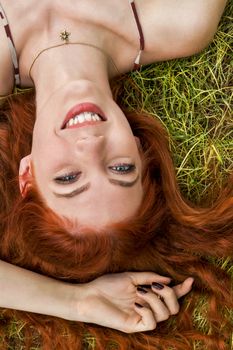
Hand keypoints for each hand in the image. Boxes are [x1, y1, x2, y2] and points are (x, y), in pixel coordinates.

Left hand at [69, 272, 193, 332]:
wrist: (89, 295)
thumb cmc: (107, 285)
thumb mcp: (131, 277)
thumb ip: (149, 277)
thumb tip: (168, 279)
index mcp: (147, 295)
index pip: (169, 295)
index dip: (182, 289)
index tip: (191, 280)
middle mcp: (147, 307)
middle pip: (173, 308)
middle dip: (171, 295)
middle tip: (156, 285)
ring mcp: (141, 317)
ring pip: (164, 314)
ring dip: (155, 300)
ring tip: (139, 292)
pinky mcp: (134, 325)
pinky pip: (151, 322)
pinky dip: (147, 310)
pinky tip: (136, 302)